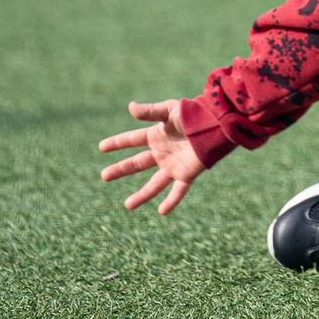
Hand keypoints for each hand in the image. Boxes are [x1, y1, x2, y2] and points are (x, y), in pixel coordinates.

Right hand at [98, 99, 205, 215]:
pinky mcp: (187, 173)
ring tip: (127, 206)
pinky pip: (178, 191)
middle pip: (137, 163)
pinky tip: (162, 211)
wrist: (217, 123)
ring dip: (142, 195)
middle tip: (104, 176)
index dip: (117, 143)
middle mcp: (162, 152)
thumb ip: (150, 111)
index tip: (101, 147)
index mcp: (157, 135)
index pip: (132, 140)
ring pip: (154, 183)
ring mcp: (173, 165)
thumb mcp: (170, 110)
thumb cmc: (194, 113)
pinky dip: (171, 201)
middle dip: (121, 169)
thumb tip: (130, 107)